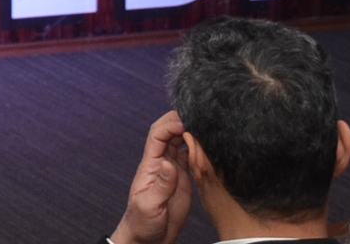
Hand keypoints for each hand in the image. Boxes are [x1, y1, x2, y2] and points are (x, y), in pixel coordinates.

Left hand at [109, 110, 194, 243]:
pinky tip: (208, 146)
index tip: (185, 123)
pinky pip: (189, 158)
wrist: (147, 238)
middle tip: (199, 117)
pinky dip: (197, 149)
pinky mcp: (183, 180)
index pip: (157, 135)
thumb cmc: (142, 223)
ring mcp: (172, 170)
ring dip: (190, 133)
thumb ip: (161, 185)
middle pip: (169, 133)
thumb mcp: (150, 205)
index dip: (169, 125)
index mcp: (150, 165)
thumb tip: (168, 164)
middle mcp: (161, 163)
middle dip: (180, 121)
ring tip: (206, 128)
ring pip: (180, 143)